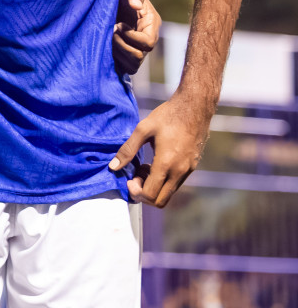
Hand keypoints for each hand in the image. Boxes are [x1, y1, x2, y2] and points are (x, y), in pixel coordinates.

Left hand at [109, 92, 212, 207]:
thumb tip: (112, 167)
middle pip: (160, 201)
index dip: (135, 192)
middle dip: (144, 193)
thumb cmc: (168, 115)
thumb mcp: (143, 129)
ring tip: (143, 167)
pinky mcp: (192, 167)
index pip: (150, 195)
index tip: (129, 178)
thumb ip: (127, 150)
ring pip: (168, 193)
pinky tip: (154, 163)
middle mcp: (180, 172)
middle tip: (135, 175)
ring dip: (153, 186)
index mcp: (166, 164)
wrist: (195, 107)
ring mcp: (188, 170)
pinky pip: (175, 184)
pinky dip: (163, 181)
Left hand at [113, 0, 160, 74]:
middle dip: (122, 46)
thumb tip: (136, 5)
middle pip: (139, 57)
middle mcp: (145, 39)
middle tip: (109, 33)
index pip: (148, 43)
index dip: (131, 37)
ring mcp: (135, 48)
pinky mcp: (124, 55)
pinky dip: (113, 61)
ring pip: (132, 65)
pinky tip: (103, 47)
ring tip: (106, 39)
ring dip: (117, 54)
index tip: (117, 26)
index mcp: (150, 24)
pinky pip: (123, 68)